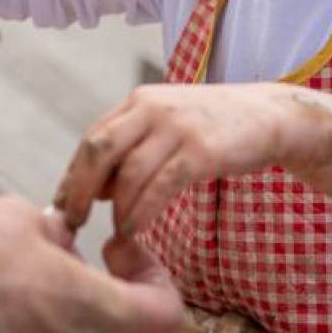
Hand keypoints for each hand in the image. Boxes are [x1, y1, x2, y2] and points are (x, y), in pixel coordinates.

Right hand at [0, 199, 184, 332]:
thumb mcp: (12, 218)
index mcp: (96, 313)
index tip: (123, 252)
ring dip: (18, 307)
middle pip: (89, 320)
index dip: (154, 279)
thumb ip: (43, 228)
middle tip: (25, 250)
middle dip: (63, 283)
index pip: (165, 313)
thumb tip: (51, 235)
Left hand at [55, 82, 296, 234]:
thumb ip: (132, 147)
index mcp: (139, 101)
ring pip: (128, 174)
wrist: (270, 116)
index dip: (72, 175)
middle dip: (78, 190)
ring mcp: (178, 129)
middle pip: (99, 151)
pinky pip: (159, 188)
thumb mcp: (168, 124)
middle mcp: (153, 109)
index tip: (61, 205)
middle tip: (71, 222)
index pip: (93, 139)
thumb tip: (93, 189)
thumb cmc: (215, 126)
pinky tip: (134, 229)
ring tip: (114, 231)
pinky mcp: (202, 152)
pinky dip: (141, 213)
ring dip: (115, 209)